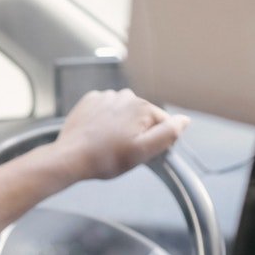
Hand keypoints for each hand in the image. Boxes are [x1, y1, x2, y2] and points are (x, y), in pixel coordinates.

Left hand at [50, 89, 189, 183]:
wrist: (71, 157)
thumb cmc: (107, 158)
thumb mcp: (144, 151)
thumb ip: (168, 133)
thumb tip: (184, 120)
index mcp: (142, 107)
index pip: (162, 123)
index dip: (155, 140)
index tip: (141, 152)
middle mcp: (125, 96)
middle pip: (143, 116)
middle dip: (138, 131)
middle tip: (123, 150)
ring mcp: (106, 97)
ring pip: (124, 111)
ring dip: (121, 125)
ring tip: (109, 144)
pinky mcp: (90, 101)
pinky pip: (106, 109)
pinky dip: (105, 119)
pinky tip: (98, 134)